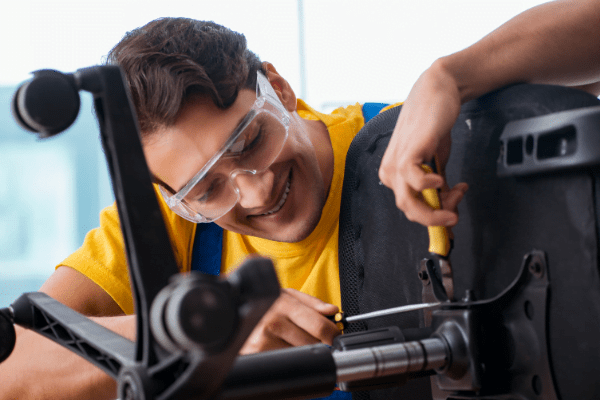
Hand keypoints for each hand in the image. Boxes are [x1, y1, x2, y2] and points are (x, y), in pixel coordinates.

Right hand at [240, 288, 340, 354]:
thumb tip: (332, 311)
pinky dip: (289, 359)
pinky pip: (286, 363)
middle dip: (320, 343)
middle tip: (318, 339)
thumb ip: (312, 303)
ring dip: (303, 351)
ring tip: (293, 341)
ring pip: (301, 355)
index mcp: (284, 304)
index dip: (333, 334)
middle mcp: (273, 323)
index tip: (335, 336)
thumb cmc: (261, 303)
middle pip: (313, 344)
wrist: (231, 311)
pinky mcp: (257, 356)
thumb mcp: (286, 295)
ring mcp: (264, 341)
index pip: (320, 326)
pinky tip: (283, 349)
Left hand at [379, 62, 468, 226]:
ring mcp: (396, 162)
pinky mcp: (408, 151)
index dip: (434, 215)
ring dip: (437, 207)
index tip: (455, 208)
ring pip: (409, 202)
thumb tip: (448, 209)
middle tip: (457, 208)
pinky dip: (428, 186)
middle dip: (437, 216)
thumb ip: (438, 187)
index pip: (410, 209)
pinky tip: (441, 180)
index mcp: (394, 176)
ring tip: (456, 193)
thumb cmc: (434, 128)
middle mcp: (390, 172)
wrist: (438, 93)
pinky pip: (412, 179)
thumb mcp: (436, 163)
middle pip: (409, 210)